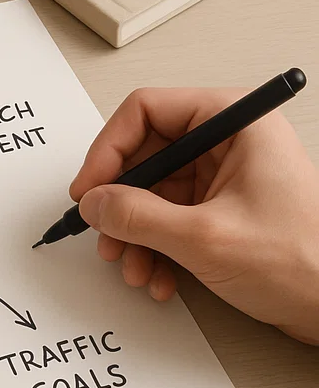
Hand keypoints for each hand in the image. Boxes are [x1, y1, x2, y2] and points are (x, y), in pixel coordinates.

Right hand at [70, 87, 318, 344]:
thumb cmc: (308, 262)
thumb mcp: (205, 238)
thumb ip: (138, 216)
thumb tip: (94, 204)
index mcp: (235, 123)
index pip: (146, 110)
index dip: (108, 148)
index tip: (90, 187)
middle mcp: (228, 143)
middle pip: (144, 154)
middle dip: (120, 202)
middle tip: (103, 231)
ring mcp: (224, 177)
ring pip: (151, 193)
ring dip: (133, 234)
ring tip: (133, 265)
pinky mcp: (221, 210)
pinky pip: (167, 219)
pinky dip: (154, 248)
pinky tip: (159, 277)